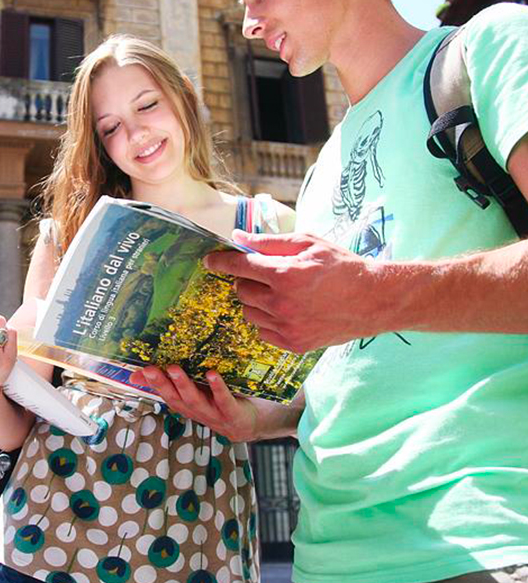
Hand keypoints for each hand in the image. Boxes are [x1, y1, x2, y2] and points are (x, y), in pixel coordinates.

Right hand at [130, 365, 262, 441]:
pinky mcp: (234, 414)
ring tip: (174, 369)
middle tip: (151, 369)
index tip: (140, 372)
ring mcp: (216, 415)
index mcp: (189, 406)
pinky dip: (217, 388)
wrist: (254, 422)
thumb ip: (175, 382)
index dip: (153, 385)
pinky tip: (211, 374)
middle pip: (177, 399)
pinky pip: (224, 400)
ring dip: (184, 386)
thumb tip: (141, 373)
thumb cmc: (222, 402)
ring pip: (196, 402)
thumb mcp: (198, 391)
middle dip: (163, 385)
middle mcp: (198, 412)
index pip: (167, 396)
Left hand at [205, 231, 383, 352]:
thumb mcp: (308, 243)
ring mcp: (287, 327)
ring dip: (255, 300)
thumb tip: (239, 238)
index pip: (239, 266)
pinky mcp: (293, 344)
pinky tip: (285, 310)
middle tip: (265, 273)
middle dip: (247, 278)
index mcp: (284, 274)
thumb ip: (270, 241)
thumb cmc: (342, 266)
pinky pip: (262, 331)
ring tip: (278, 292)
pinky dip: (266, 319)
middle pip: (241, 290)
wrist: (373, 300)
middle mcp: (281, 303)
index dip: (220, 261)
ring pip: (249, 312)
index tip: (210, 261)